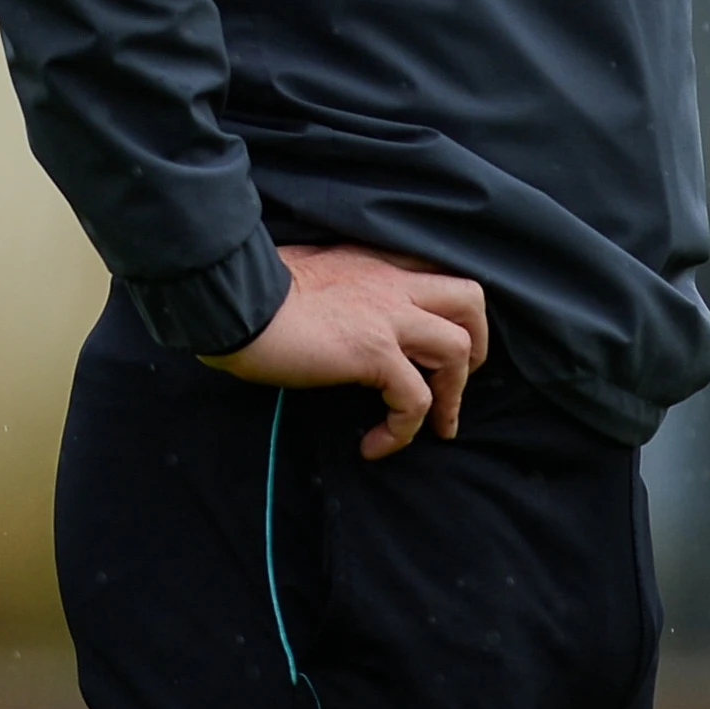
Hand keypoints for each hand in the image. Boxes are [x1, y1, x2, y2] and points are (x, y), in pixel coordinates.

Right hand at [200, 244, 487, 456]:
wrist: (233, 299)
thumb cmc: (254, 289)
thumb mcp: (307, 273)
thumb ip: (336, 289)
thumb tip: (335, 323)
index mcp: (374, 262)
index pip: (436, 271)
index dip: (449, 310)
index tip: (435, 346)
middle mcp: (391, 283)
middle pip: (471, 299)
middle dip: (476, 345)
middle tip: (455, 382)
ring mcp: (388, 317)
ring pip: (459, 350)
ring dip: (452, 395)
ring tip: (432, 426)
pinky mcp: (375, 353)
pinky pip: (416, 400)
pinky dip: (403, 430)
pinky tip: (374, 446)